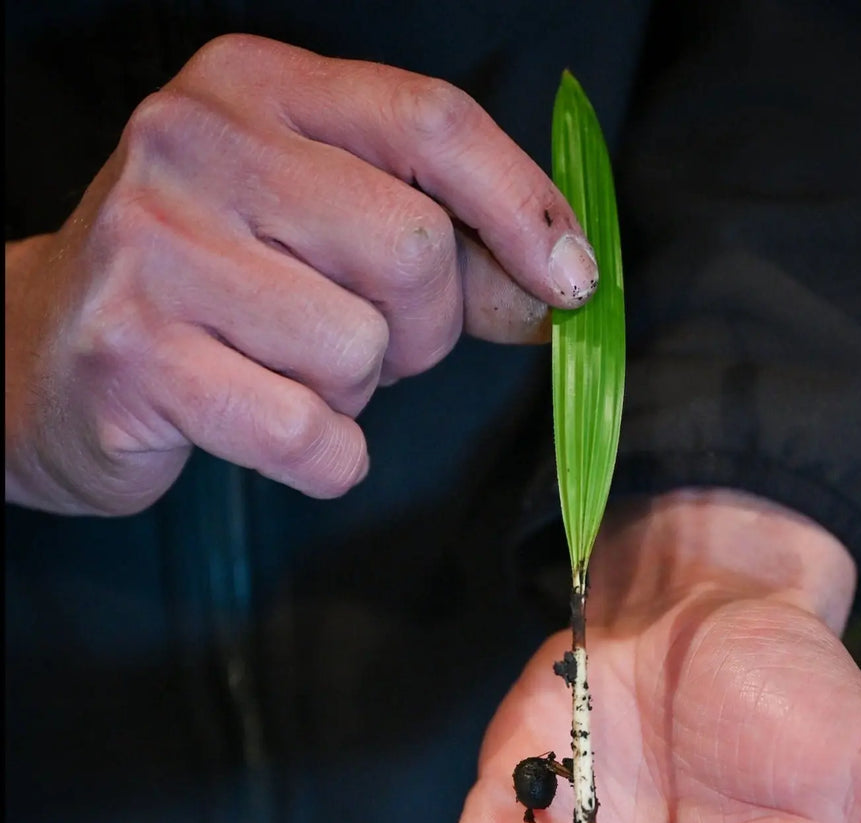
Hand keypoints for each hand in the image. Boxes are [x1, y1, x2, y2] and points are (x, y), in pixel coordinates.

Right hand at [4, 35, 595, 514]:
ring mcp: (155, 248)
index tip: (572, 280)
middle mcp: (194, 143)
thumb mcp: (315, 233)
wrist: (40, 358)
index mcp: (254, 87)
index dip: (522, 207)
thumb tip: (556, 288)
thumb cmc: (206, 293)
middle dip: (419, 329)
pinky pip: (312, 437)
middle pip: (410, 251)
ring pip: (360, 352)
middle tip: (361, 344)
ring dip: (352, 396)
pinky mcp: (136, 357)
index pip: (429, 121)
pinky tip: (270, 431)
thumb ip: (440, 250)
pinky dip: (325, 460)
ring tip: (281, 374)